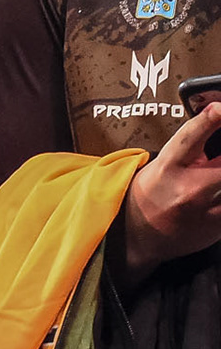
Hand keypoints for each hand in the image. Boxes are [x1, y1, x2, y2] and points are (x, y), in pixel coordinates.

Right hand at [123, 102, 220, 279]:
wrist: (137, 239)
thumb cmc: (151, 197)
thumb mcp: (163, 165)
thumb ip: (195, 146)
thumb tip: (220, 116)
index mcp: (168, 168)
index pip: (191, 137)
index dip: (209, 119)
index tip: (220, 109)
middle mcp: (189, 190)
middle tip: (215, 161)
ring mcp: (207, 211)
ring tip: (213, 178)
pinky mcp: (218, 227)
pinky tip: (215, 194)